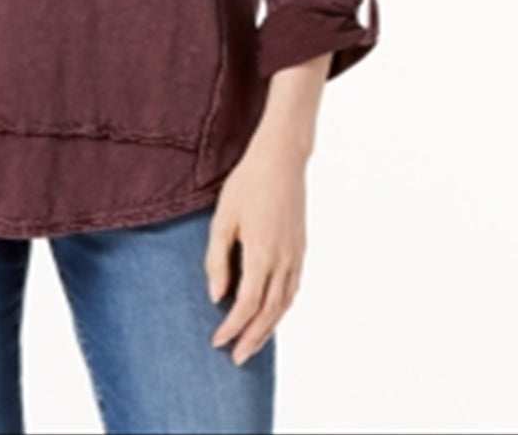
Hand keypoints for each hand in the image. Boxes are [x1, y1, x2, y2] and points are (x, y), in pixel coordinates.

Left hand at [203, 131, 307, 363]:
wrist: (281, 159)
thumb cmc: (247, 184)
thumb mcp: (223, 219)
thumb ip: (218, 259)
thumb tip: (216, 296)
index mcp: (262, 254)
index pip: (247, 305)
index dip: (232, 327)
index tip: (216, 341)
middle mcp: (284, 261)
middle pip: (269, 313)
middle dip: (252, 338)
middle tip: (236, 359)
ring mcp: (296, 256)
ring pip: (285, 304)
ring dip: (269, 328)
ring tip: (253, 345)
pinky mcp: (301, 248)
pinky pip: (293, 289)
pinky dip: (282, 308)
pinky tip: (272, 314)